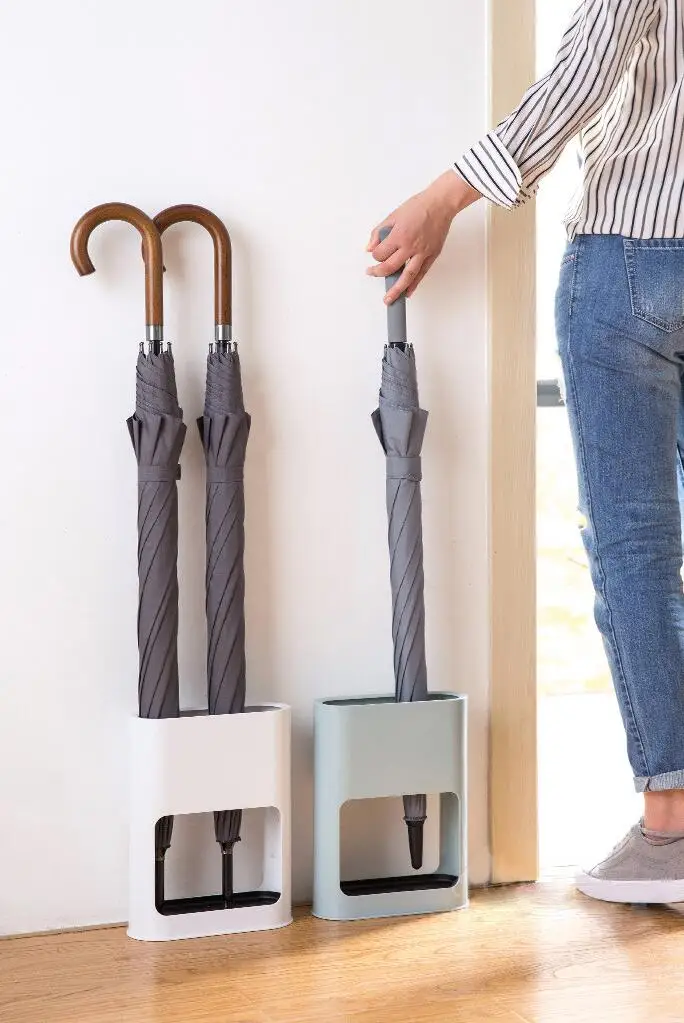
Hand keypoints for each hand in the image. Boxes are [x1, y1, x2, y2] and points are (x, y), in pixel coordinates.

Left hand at [367, 171, 480, 302]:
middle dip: (379, 273)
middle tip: (372, 274)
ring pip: (407, 276)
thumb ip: (378, 232)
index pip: (380, 254)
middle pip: (390, 267)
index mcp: (399, 235)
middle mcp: (410, 246)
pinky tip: (407, 292)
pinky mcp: (432, 255)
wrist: (440, 204)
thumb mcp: (393, 215)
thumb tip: (369, 247)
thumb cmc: (418, 207)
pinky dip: (413, 285)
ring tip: (389, 300)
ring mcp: (422, 253)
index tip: (375, 255)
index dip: (375, 256)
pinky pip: (421, 274)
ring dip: (396, 290)